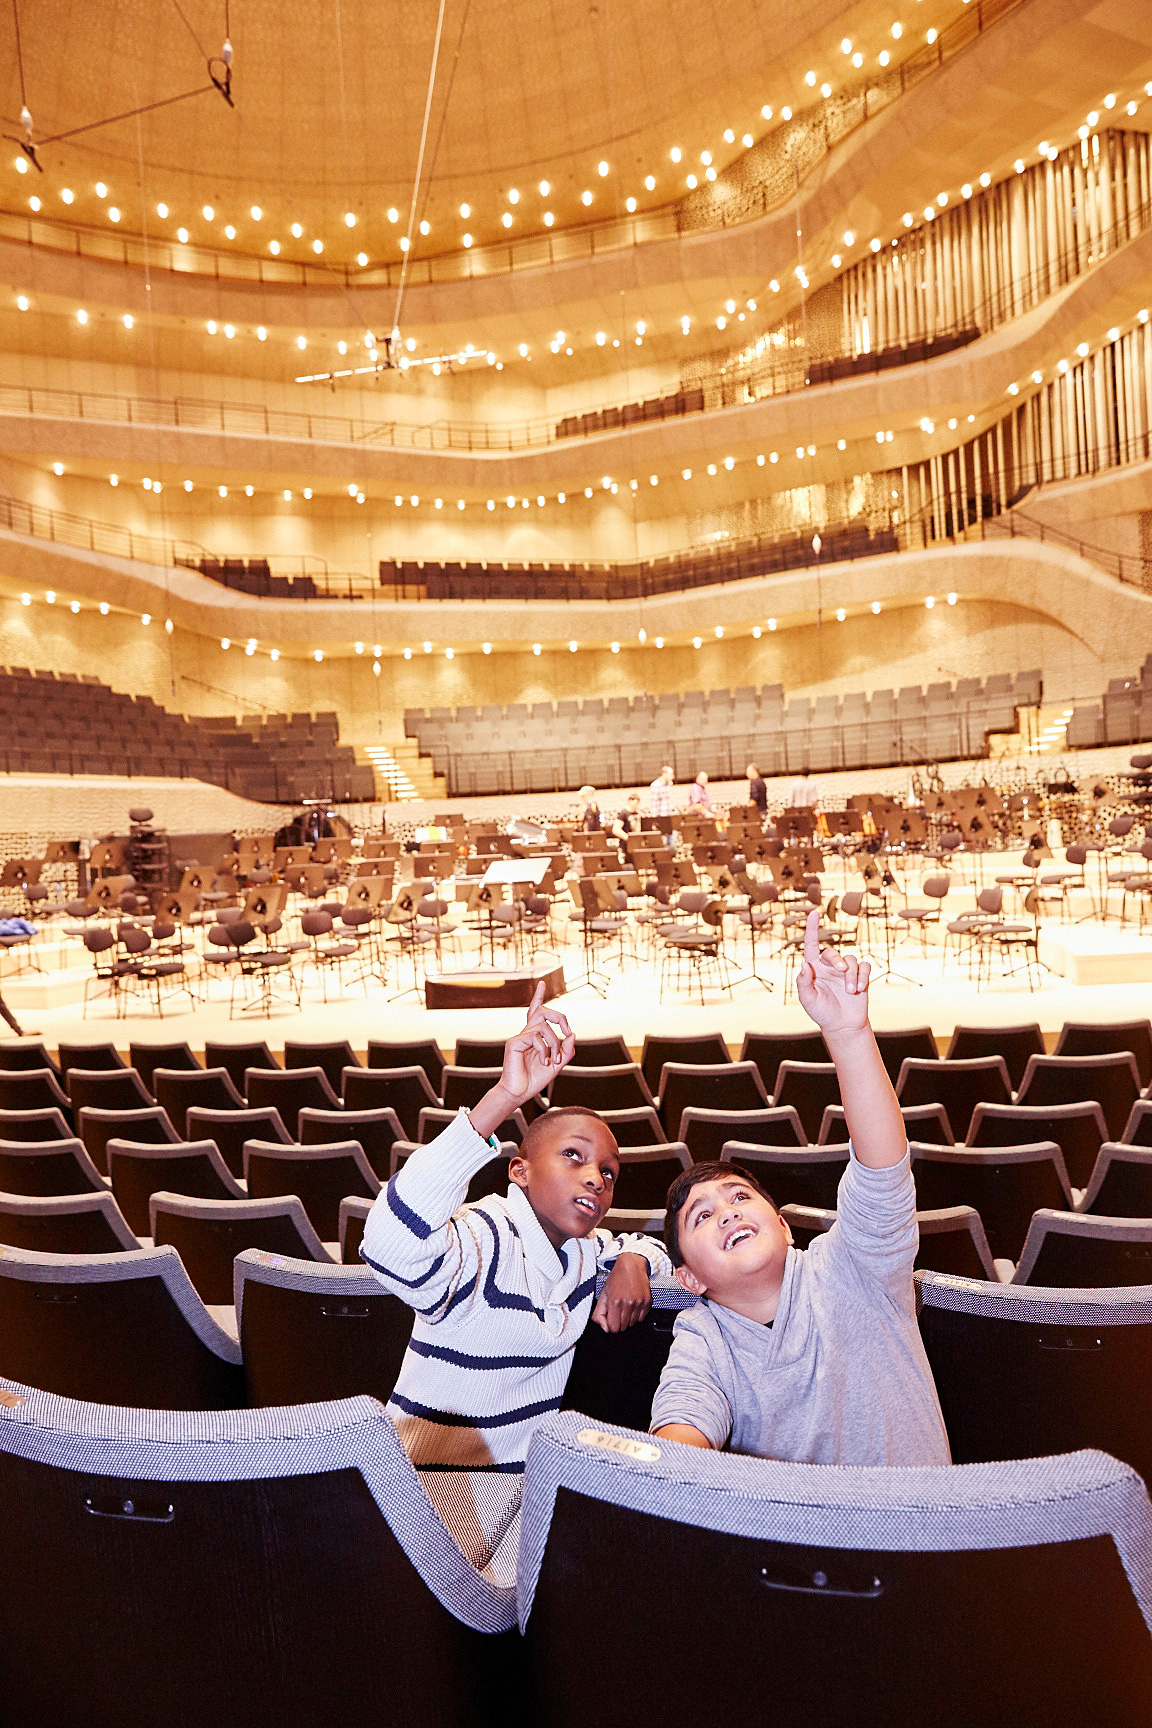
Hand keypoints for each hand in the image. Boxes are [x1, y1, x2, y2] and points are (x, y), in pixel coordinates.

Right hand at [498, 982, 574, 1106]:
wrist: (519, 1093)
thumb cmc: (534, 1080)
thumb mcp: (557, 1065)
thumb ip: (566, 1051)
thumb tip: (572, 1034)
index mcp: (534, 1037)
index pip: (536, 1012)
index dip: (538, 997)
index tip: (542, 983)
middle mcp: (526, 1034)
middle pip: (543, 1012)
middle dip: (560, 1018)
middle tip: (568, 1032)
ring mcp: (519, 1037)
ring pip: (544, 1027)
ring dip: (555, 1044)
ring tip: (553, 1060)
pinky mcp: (514, 1043)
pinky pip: (536, 1037)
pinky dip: (545, 1050)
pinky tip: (543, 1062)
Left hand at [592, 1253, 651, 1332]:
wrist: (631, 1265)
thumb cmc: (617, 1278)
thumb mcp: (603, 1294)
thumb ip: (599, 1313)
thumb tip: (604, 1328)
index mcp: (615, 1302)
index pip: (613, 1328)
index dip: (611, 1325)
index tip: (611, 1318)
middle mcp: (628, 1303)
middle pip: (623, 1328)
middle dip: (619, 1321)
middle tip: (618, 1309)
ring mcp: (639, 1303)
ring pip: (632, 1324)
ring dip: (628, 1318)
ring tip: (625, 1305)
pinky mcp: (647, 1302)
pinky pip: (641, 1318)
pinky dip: (637, 1315)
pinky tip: (633, 1304)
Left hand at [795, 908, 870, 1035]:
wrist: (843, 1025)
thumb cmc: (822, 1012)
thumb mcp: (808, 1000)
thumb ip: (803, 983)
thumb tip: (804, 965)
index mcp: (814, 968)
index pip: (812, 945)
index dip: (811, 929)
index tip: (814, 913)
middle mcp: (829, 966)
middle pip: (833, 953)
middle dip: (837, 961)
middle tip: (841, 972)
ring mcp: (846, 971)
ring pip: (850, 960)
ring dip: (851, 975)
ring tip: (850, 991)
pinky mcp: (861, 976)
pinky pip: (865, 966)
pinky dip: (863, 975)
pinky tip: (860, 988)